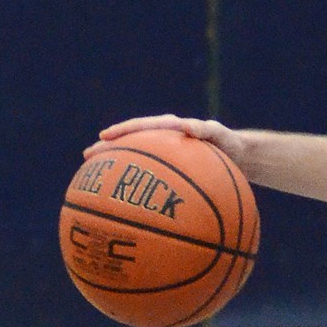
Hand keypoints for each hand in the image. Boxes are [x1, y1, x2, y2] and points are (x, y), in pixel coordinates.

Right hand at [85, 114, 246, 170]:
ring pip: (134, 157)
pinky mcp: (168, 169)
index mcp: (171, 128)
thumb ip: (207, 130)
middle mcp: (162, 139)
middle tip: (87, 156)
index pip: (142, 126)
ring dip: (115, 164)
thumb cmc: (230, 145)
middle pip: (131, 141)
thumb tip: (188, 126)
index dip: (123, 131)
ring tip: (93, 176)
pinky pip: (147, 174)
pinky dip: (133, 182)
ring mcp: (163, 154)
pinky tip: (121, 199)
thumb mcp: (221, 136)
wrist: (238, 156)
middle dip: (109, 147)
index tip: (105, 136)